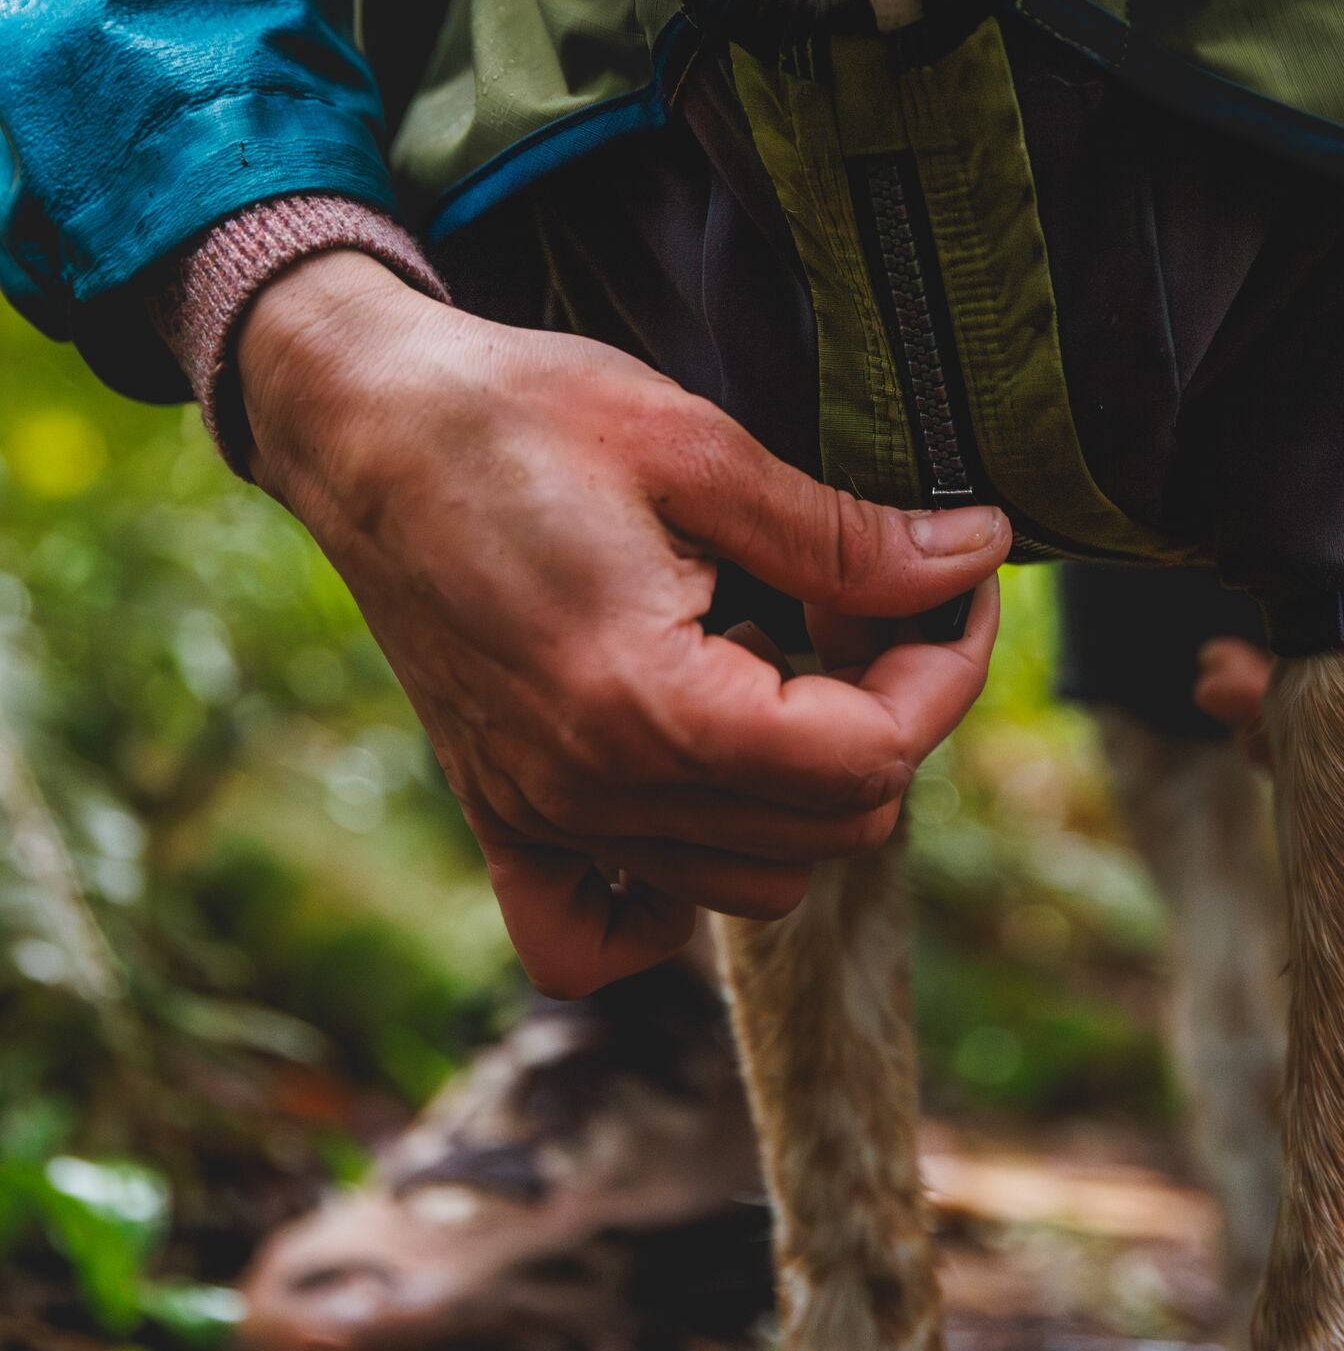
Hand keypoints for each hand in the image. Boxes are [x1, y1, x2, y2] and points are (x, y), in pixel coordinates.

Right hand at [238, 253, 1008, 994]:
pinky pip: (602, 937)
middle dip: (890, 715)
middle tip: (871, 599)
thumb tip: (973, 556)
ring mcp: (541, 817)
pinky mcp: (501, 815)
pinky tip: (698, 782)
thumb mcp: (699, 446)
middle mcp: (590, 791)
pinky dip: (674, 893)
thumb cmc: (520, 413)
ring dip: (801, 785)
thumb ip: (843, 536)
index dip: (947, 670)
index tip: (958, 584)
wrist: (364, 425)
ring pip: (753, 883)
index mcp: (647, 703)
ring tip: (772, 656)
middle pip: (830, 829)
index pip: (870, 759)